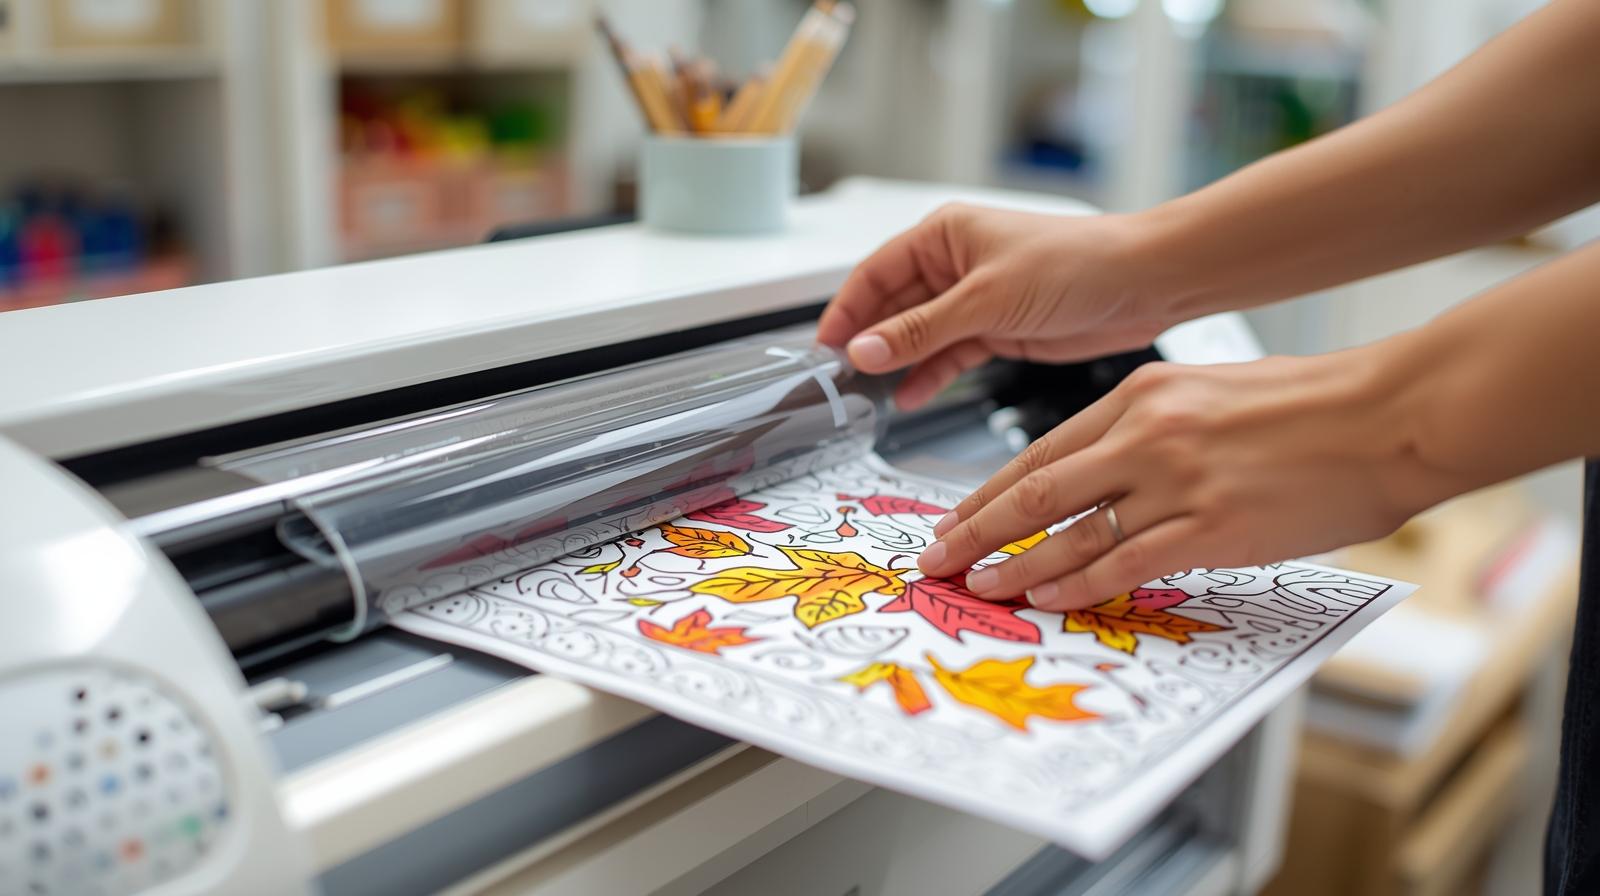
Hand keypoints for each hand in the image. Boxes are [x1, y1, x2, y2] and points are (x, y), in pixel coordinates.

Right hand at [817, 202, 1174, 409]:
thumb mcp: (986, 300)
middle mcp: (953, 264)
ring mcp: (975, 299)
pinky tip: (910, 397)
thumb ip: (921, 330)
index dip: (846, 311)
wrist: (1142, 283)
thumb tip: (864, 350)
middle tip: (839, 379)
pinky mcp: (998, 329)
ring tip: (868, 395)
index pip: (874, 274)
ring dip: (897, 362)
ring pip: (919, 335)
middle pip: (892, 306)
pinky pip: (950, 354)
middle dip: (868, 341)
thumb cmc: (1075, 264)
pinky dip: (930, 374)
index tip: (823, 347)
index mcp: (943, 235)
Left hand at [915, 348, 1466, 609]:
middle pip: (1036, 489)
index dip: (991, 491)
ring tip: (979, 587)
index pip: (1042, 451)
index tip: (958, 516)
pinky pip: (1125, 561)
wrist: (1387, 414)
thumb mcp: (1211, 393)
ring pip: (1069, 530)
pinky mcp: (1213, 527)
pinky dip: (1078, 584)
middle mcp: (1146, 435)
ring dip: (1016, 564)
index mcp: (1140, 396)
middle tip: (939, 557)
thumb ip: (1154, 429)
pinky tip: (1047, 599)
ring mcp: (1176, 482)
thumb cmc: (1312, 405)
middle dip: (978, 529)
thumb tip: (1110, 468)